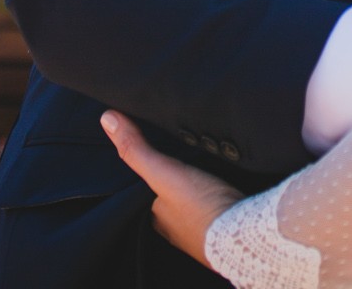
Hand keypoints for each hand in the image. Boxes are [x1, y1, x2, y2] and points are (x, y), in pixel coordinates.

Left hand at [101, 111, 240, 266]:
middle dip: (171, 171)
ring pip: (190, 191)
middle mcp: (175, 224)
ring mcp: (200, 223)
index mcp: (156, 218)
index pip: (143, 188)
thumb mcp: (162, 173)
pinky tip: (219, 165)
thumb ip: (136, 149)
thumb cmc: (199, 207)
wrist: (244, 231)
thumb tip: (107, 118)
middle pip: (167, 189)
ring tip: (197, 145)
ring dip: (194, 174)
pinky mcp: (225, 215)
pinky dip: (213, 180)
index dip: (144, 168)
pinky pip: (213, 193)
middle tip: (174, 142)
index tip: (146, 143)